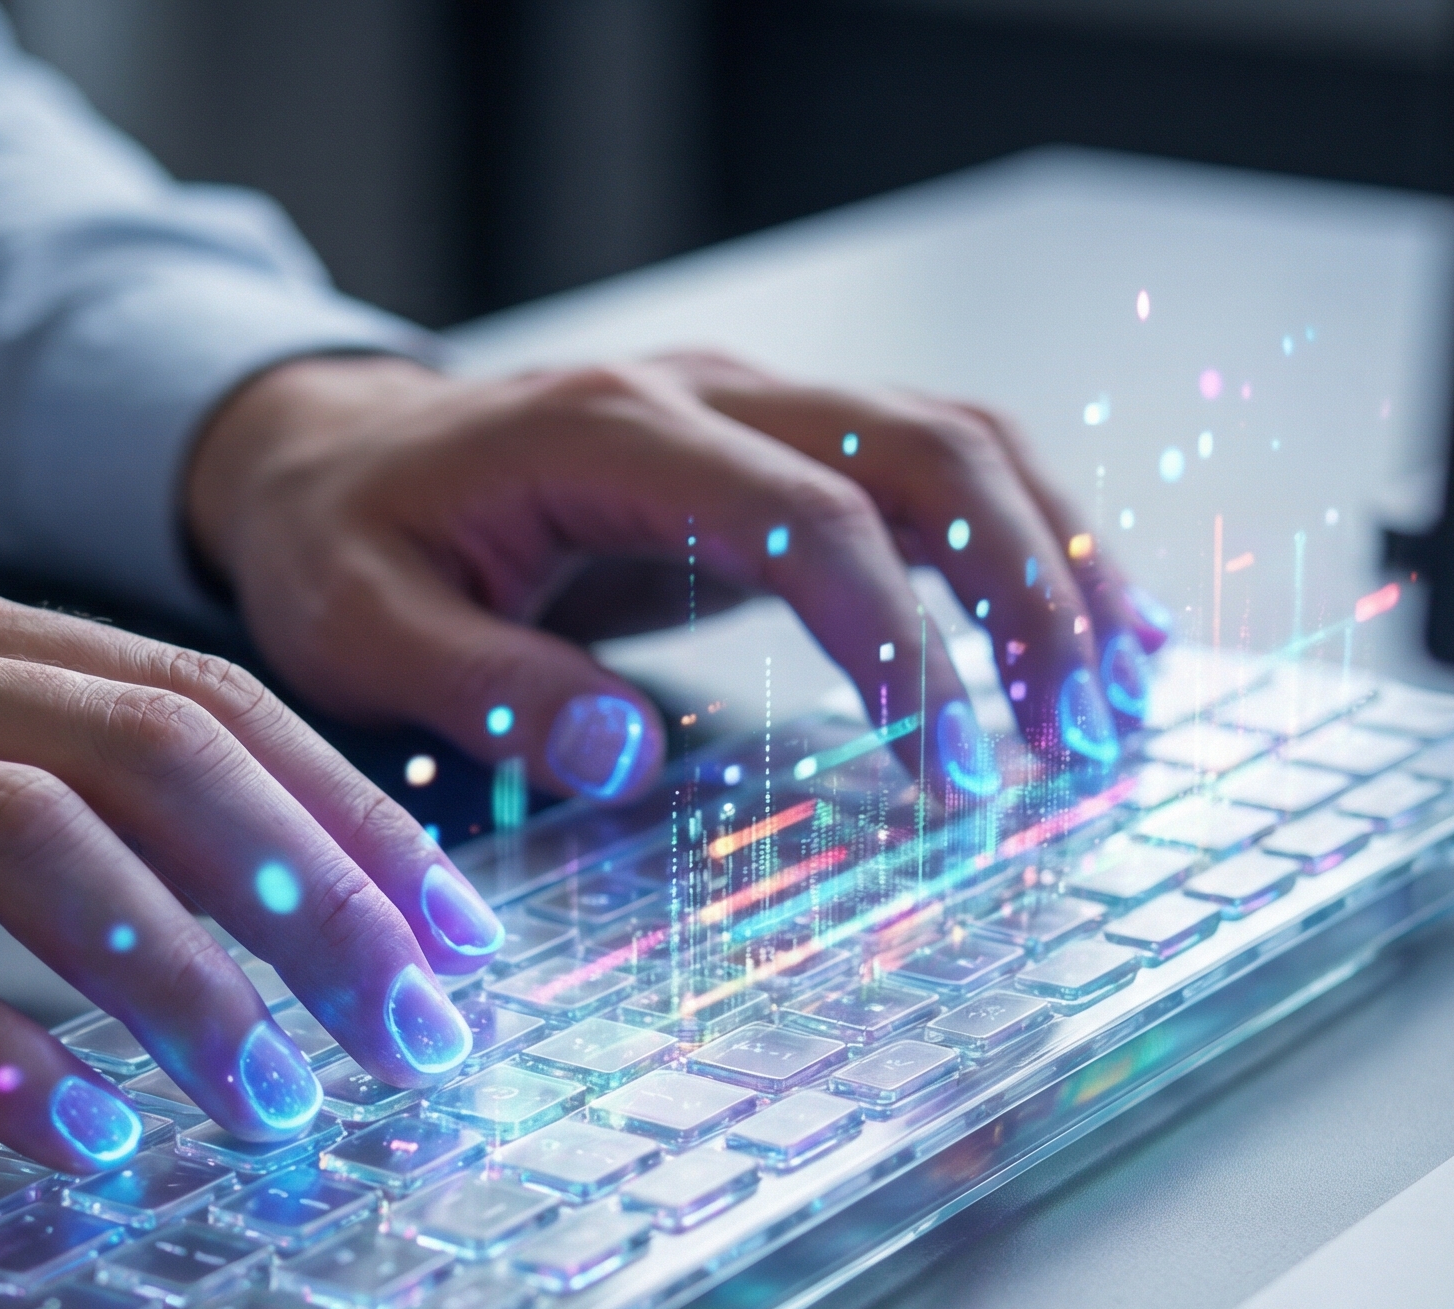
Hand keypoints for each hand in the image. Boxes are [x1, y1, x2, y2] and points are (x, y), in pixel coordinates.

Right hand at [0, 562, 502, 1163]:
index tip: (451, 931)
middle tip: (414, 1030)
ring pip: (29, 847)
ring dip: (184, 981)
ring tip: (277, 1101)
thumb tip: (241, 878)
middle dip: (316, 901)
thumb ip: (31, 775)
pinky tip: (84, 1141)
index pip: (199, 700)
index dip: (350, 815)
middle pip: (152, 759)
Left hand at [187, 351, 1166, 798]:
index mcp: (610, 434)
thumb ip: (488, 690)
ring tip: (1120, 694)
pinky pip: (925, 473)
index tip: (953, 768)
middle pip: (926, 452)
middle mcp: (706, 395)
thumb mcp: (365, 630)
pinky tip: (1072, 630)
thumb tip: (631, 762)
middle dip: (1027, 593)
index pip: (807, 516)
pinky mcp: (769, 453)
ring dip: (1053, 560)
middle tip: (1079, 738)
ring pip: (955, 444)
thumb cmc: (347, 547)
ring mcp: (749, 410)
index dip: (901, 640)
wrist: (333, 457)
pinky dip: (1015, 546)